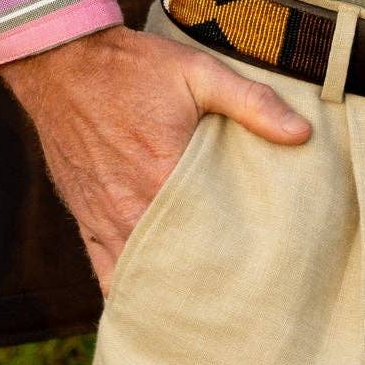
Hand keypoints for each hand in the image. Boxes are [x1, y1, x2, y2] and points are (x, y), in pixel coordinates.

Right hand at [0, 23, 312, 295]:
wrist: (63, 63)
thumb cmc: (133, 67)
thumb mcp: (198, 72)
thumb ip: (251, 103)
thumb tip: (301, 134)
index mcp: (163, 176)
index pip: (209, 238)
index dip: (236, 256)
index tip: (263, 266)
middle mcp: (131, 209)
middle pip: (176, 266)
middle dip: (207, 281)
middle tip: (242, 293)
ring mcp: (104, 220)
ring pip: (141, 276)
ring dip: (170, 287)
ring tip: (205, 300)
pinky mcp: (86, 220)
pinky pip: (106, 273)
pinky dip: (130, 289)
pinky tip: (153, 301)